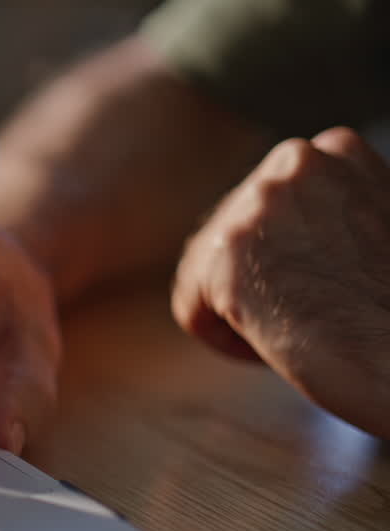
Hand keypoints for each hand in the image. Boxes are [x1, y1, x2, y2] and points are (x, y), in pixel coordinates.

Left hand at [172, 127, 389, 436]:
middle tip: (313, 314)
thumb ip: (318, 215)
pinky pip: (191, 307)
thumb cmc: (389, 316)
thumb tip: (265, 235)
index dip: (286, 259)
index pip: (264, 206)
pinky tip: (271, 350)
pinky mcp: (228, 251)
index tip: (326, 287)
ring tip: (299, 331)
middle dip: (258, 281)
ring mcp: (259, 201)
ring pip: (206, 269)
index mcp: (335, 150)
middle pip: (228, 233)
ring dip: (241, 311)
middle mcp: (295, 161)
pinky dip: (223, 340)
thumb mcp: (367, 232)